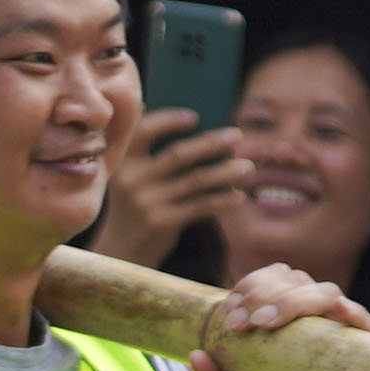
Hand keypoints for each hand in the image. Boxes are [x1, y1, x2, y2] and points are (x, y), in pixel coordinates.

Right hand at [101, 103, 246, 255]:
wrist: (122, 253)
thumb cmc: (138, 208)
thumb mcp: (133, 180)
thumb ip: (153, 157)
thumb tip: (205, 132)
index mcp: (123, 163)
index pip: (144, 131)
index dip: (169, 120)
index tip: (194, 117)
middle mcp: (131, 180)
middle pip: (178, 154)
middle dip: (211, 142)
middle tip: (237, 135)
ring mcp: (145, 202)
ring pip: (195, 180)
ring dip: (225, 172)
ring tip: (247, 167)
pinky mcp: (161, 222)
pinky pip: (199, 205)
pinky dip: (222, 200)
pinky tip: (239, 196)